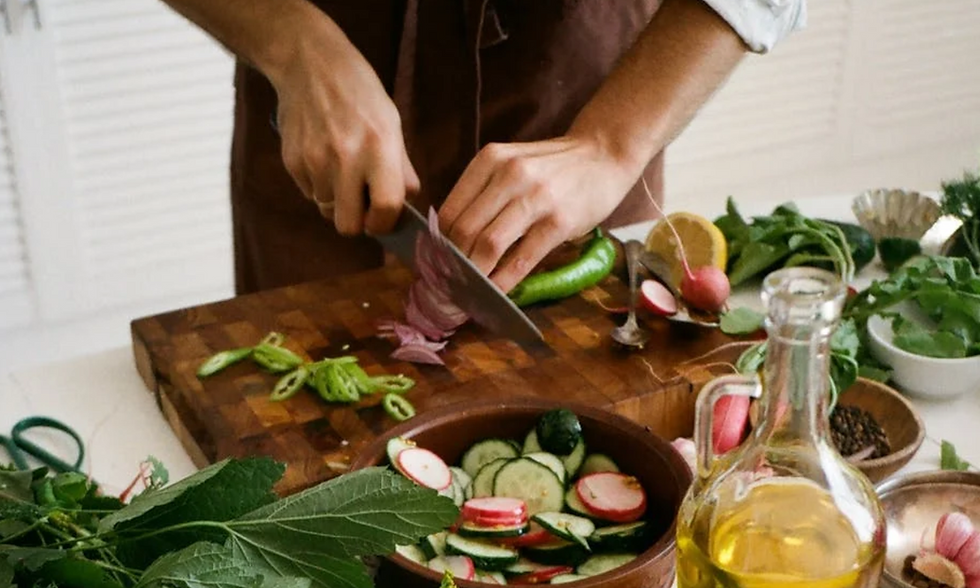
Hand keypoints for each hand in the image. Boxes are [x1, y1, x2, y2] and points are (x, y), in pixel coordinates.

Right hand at [272, 25, 418, 234]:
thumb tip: (406, 205)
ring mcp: (314, 161)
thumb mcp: (391, 123)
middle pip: (347, 225)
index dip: (385, 224)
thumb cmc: (359, 93)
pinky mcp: (292, 161)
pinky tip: (322, 157)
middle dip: (356, 221)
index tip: (383, 220)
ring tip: (341, 170)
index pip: (385, 208)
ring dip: (336, 200)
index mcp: (379, 148)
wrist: (310, 64)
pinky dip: (318, 184)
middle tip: (361, 204)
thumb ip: (401, 168)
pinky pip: (308, 193)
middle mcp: (346, 158)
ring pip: (326, 210)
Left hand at [438, 136, 637, 291]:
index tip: (435, 266)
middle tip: (448, 286)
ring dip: (474, 276)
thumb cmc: (553, 167)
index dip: (437, 245)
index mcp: (490, 160)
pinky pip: (522, 259)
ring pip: (488, 245)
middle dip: (452, 265)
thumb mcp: (512, 164)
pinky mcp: (559, 221)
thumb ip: (483, 193)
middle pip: (464, 231)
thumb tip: (450, 239)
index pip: (449, 211)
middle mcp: (509, 175)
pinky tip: (496, 294)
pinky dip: (504, 282)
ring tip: (467, 293)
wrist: (604, 154)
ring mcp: (536, 198)